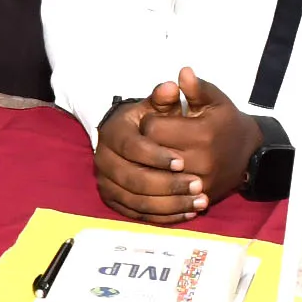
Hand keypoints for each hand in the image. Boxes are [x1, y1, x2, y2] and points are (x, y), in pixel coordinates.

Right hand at [95, 89, 205, 224]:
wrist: (139, 139)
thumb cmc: (155, 121)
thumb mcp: (160, 106)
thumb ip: (166, 98)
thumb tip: (174, 85)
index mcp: (112, 132)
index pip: (131, 147)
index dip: (156, 156)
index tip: (183, 162)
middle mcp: (103, 158)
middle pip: (132, 178)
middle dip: (167, 184)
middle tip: (197, 185)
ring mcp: (106, 181)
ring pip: (136, 200)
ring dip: (170, 204)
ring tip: (198, 202)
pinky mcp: (114, 200)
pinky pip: (138, 214)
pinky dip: (163, 216)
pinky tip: (187, 213)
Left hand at [139, 67, 263, 201]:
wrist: (251, 153)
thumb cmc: (226, 122)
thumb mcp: (214, 100)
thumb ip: (196, 88)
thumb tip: (183, 72)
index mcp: (202, 133)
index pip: (152, 129)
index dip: (149, 122)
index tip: (156, 120)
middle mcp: (201, 160)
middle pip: (150, 153)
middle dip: (146, 145)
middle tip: (154, 139)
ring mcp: (201, 183)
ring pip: (155, 178)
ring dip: (150, 167)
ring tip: (156, 157)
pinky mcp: (200, 199)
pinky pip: (167, 195)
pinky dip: (160, 186)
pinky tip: (162, 175)